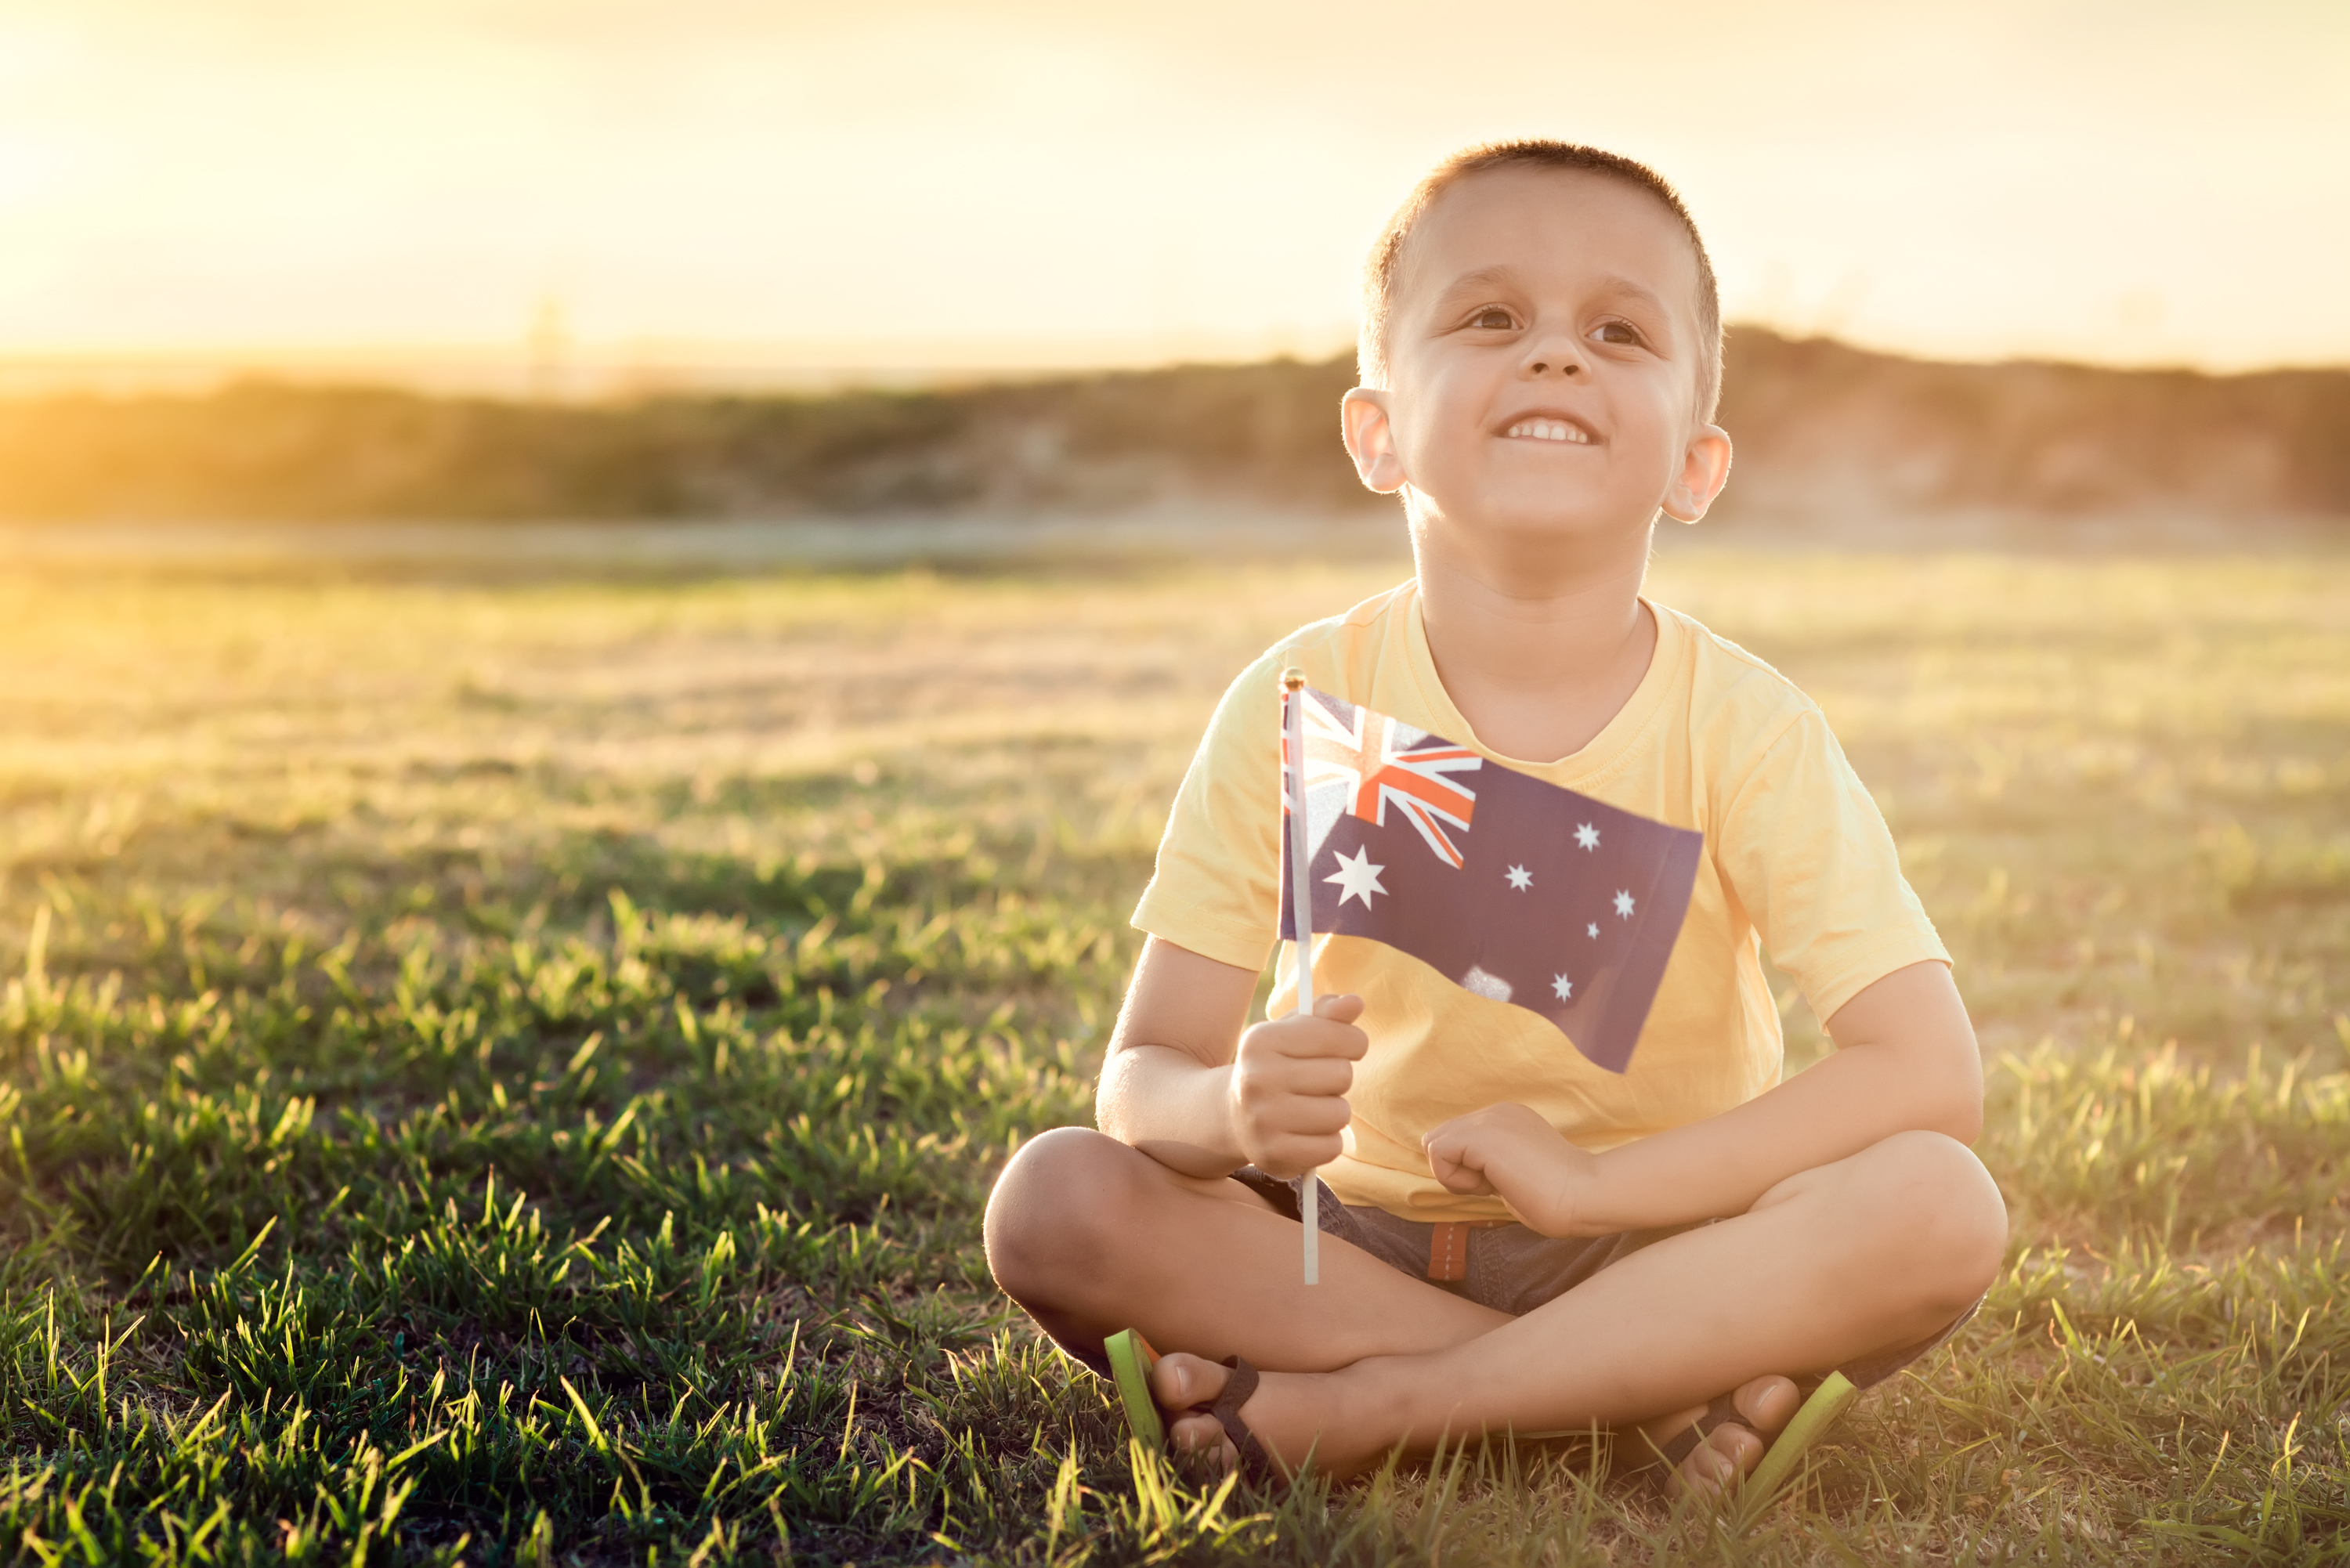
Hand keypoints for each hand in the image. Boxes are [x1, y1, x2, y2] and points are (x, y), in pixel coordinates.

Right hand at [1227, 994, 1365, 1176]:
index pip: (1338, 1036)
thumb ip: (1325, 1013)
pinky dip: (1327, 1141)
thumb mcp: (1291, 1031)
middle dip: (1337, 1078)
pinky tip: (1307, 1132)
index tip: (1346, 1048)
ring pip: (1340, 1114)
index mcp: (1261, 1040)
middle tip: (1315, 1082)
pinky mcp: (1273, 1154)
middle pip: (1341, 1076)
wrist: (1231, 1114)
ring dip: (1334, 1111)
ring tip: (1311, 1107)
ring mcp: (1263, 1120)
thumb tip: (1355, 1003)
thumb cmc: (1274, 1064)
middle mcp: (1257, 1079)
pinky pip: (1331, 1147)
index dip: (1352, 1042)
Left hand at [1422, 1102, 1600, 1237]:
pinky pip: (1438, 1153)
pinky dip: (1454, 1179)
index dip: (1465, 1169)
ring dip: (1455, 1175)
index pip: (1455, 1138)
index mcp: (1507, 1119)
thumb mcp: (1515, 1173)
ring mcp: (1490, 1119)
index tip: (1498, 1184)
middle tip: (1493, 1187)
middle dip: (1455, 1169)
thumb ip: (1489, 1166)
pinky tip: (1489, 1186)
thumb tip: (1456, 1172)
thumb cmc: (1559, 1198)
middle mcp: (1496, 1111)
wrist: (1586, 1195)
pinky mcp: (1483, 1135)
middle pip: (1438, 1138)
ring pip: (1434, 1144)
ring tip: (1493, 1186)